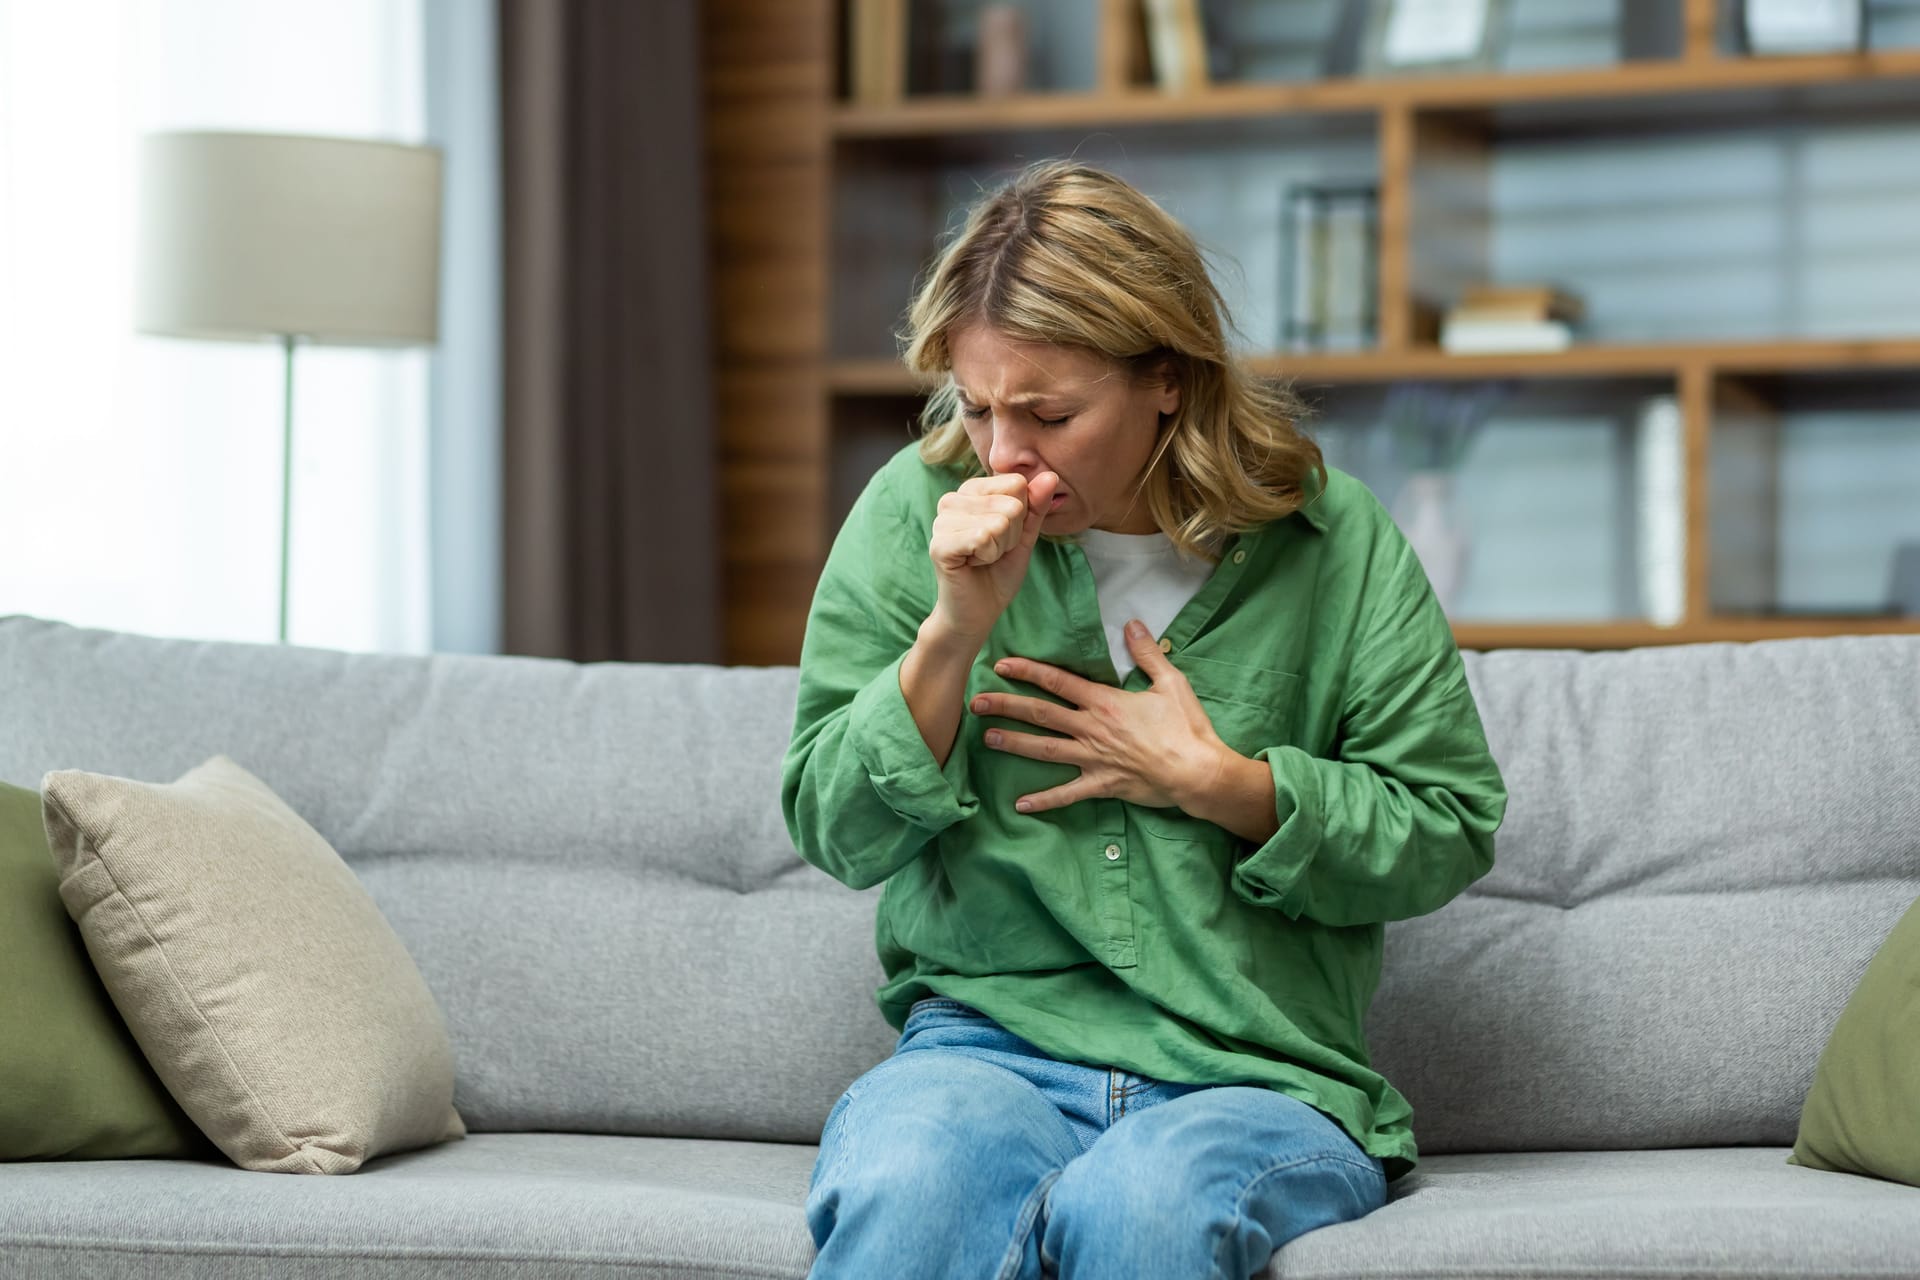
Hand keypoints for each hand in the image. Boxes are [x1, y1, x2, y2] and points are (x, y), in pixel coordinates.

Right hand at [926, 471, 1059, 644]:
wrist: (978, 612)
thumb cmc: (998, 572)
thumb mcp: (1025, 536)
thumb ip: (1036, 506)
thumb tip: (1050, 476)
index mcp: (971, 491)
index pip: (1016, 484)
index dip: (1021, 516)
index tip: (1004, 536)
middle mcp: (952, 499)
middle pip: (1011, 504)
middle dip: (1011, 536)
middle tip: (993, 552)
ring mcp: (941, 521)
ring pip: (998, 522)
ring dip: (999, 548)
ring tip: (983, 558)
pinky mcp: (939, 544)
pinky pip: (982, 538)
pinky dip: (987, 556)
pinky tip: (973, 564)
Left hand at [971, 619, 1234, 814]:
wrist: (1198, 771)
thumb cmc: (1186, 727)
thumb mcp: (1170, 682)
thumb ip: (1147, 653)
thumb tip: (1133, 624)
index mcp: (1105, 702)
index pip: (1058, 682)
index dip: (1027, 671)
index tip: (1001, 665)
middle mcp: (1092, 728)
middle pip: (1041, 714)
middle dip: (1006, 706)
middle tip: (976, 703)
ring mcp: (1094, 758)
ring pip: (1045, 750)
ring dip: (1014, 744)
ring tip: (987, 739)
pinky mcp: (1102, 784)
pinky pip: (1067, 794)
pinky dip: (1044, 800)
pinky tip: (1020, 804)